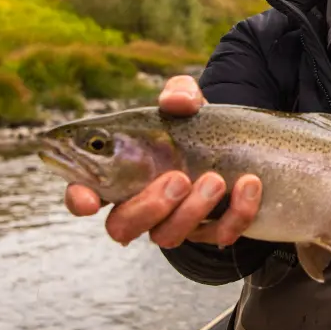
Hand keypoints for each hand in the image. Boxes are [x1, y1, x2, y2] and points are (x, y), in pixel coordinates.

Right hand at [63, 75, 261, 248]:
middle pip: (123, 226)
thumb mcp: (190, 103)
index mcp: (120, 172)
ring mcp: (176, 222)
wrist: (244, 143)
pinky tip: (250, 185)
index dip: (80, 198)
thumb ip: (180, 93)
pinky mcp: (212, 231)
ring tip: (216, 179)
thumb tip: (177, 101)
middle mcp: (142, 204)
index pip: (85, 192)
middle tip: (179, 178)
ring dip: (192, 210)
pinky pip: (220, 234)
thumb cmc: (197, 124)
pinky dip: (237, 213)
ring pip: (168, 237)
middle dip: (149, 206)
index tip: (88, 199)